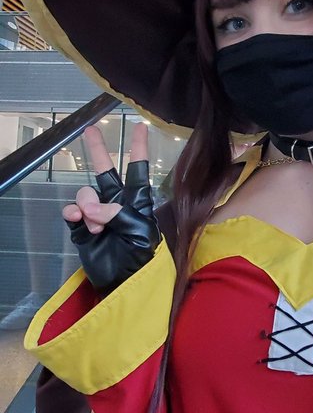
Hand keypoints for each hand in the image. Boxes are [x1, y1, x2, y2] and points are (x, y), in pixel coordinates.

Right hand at [62, 123, 160, 292]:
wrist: (122, 285)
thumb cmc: (140, 260)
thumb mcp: (140, 234)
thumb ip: (119, 214)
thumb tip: (91, 207)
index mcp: (137, 203)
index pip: (138, 171)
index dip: (138, 149)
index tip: (141, 128)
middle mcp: (116, 204)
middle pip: (105, 172)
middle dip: (98, 151)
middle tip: (90, 130)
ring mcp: (97, 216)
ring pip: (85, 195)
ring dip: (87, 206)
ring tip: (96, 226)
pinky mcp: (82, 229)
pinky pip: (72, 213)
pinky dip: (72, 213)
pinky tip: (76, 219)